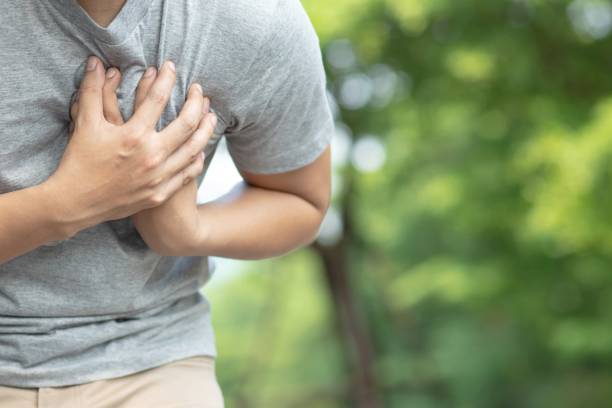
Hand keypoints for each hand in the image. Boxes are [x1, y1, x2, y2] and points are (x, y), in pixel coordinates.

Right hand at [48, 55, 208, 237]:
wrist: (76, 203)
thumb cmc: (79, 161)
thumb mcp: (84, 124)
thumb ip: (93, 91)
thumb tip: (97, 62)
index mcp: (133, 135)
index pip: (157, 98)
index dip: (166, 78)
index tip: (171, 67)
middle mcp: (151, 155)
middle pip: (187, 123)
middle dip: (197, 102)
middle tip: (199, 90)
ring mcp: (158, 176)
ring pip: (194, 148)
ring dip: (206, 129)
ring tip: (211, 116)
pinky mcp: (160, 193)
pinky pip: (187, 173)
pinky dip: (196, 158)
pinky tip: (200, 149)